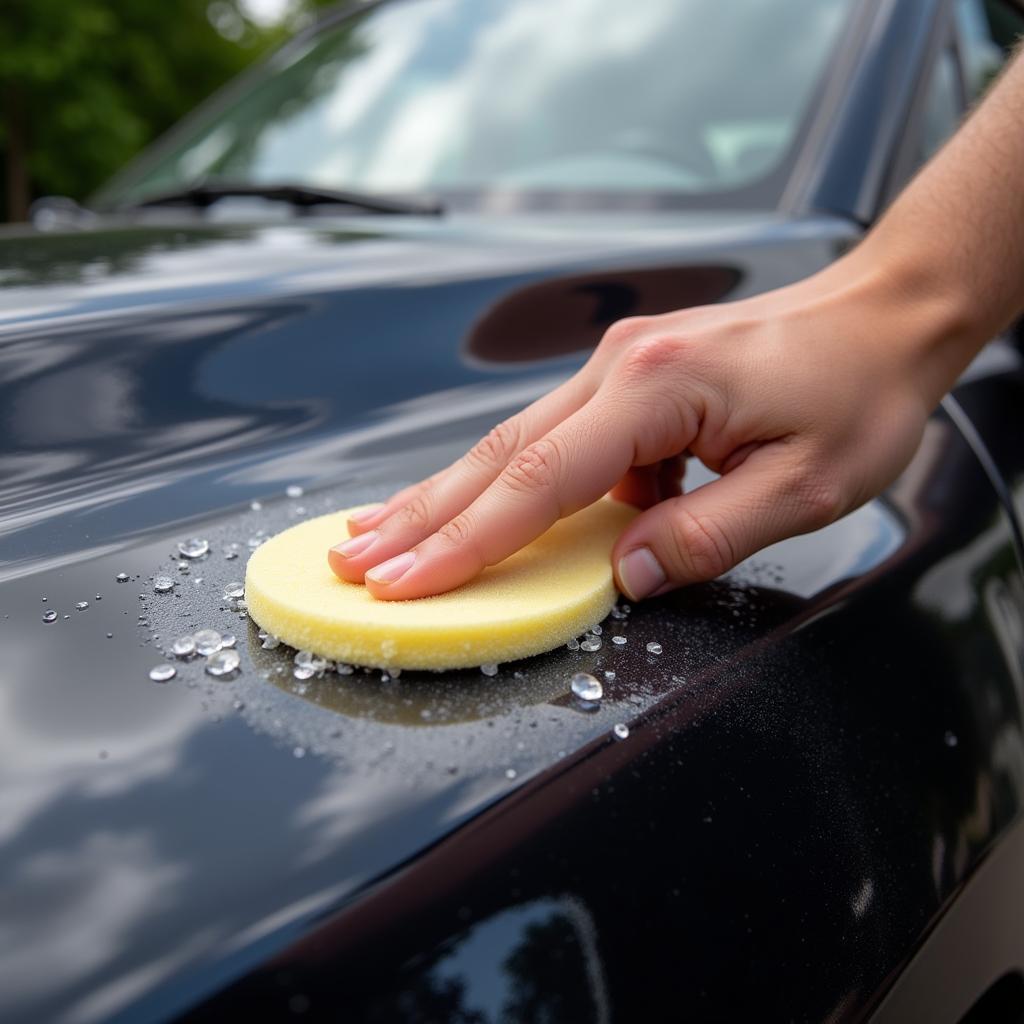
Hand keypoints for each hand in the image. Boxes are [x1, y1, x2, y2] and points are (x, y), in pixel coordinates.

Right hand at [328, 253, 955, 600]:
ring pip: (511, 443)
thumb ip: (706, 537)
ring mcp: (617, 366)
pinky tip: (468, 509)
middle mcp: (618, 367)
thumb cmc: (858, 393)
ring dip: (445, 496)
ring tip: (378, 535)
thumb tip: (620, 576)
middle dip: (421, 516)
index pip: (537, 482)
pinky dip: (503, 482)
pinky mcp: (628, 378)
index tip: (404, 584)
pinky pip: (551, 439)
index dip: (465, 543)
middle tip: (350, 560)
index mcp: (655, 390)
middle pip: (498, 454)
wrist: (884, 314)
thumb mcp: (807, 489)